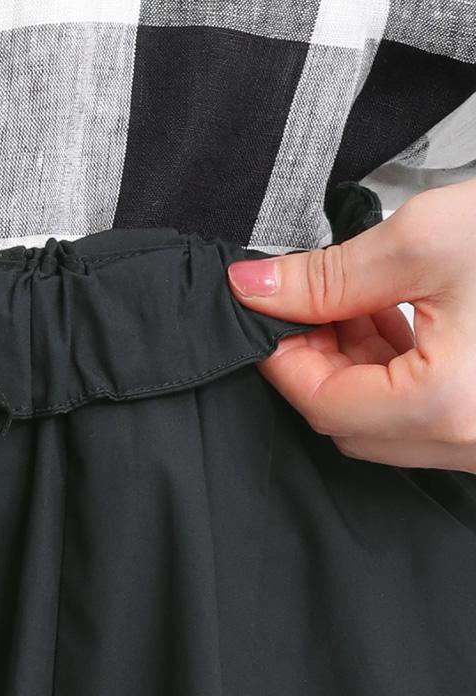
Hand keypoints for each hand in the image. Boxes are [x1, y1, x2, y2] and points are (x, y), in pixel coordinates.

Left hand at [226, 176, 475, 473]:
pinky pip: (423, 418)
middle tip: (304, 300)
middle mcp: (467, 441)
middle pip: (347, 422)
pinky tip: (395, 319)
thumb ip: (331, 275)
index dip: (280, 354)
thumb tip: (257, 288)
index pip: (319, 402)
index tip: (261, 309)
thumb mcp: (429, 239)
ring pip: (383, 424)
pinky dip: (395, 375)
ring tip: (354, 300)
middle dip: (315, 361)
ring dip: (354, 367)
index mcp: (443, 405)